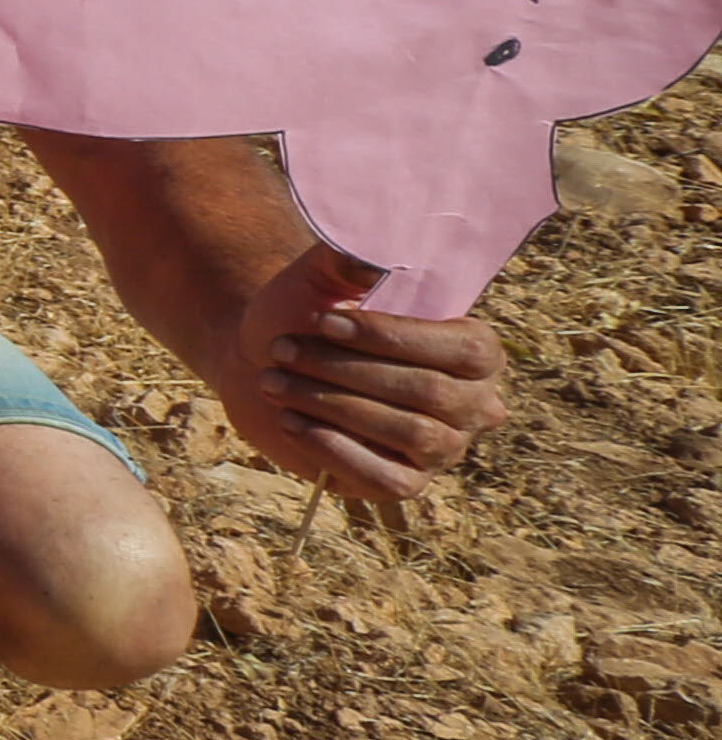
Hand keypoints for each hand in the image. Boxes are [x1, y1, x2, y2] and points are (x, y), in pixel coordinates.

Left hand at [210, 246, 503, 509]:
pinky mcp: (405, 483)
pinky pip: (386, 479)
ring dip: (332, 405)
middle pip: (430, 391)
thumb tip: (369, 256)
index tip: (324, 322)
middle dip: (347, 370)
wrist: (264, 359)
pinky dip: (334, 449)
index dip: (392, 337)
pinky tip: (291, 420)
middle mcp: (475, 404)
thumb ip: (349, 260)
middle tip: (282, 351)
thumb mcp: (322, 278)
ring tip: (274, 380)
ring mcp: (445, 448)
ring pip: (411, 433)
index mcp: (476, 350)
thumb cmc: (307, 316)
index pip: (462, 348)